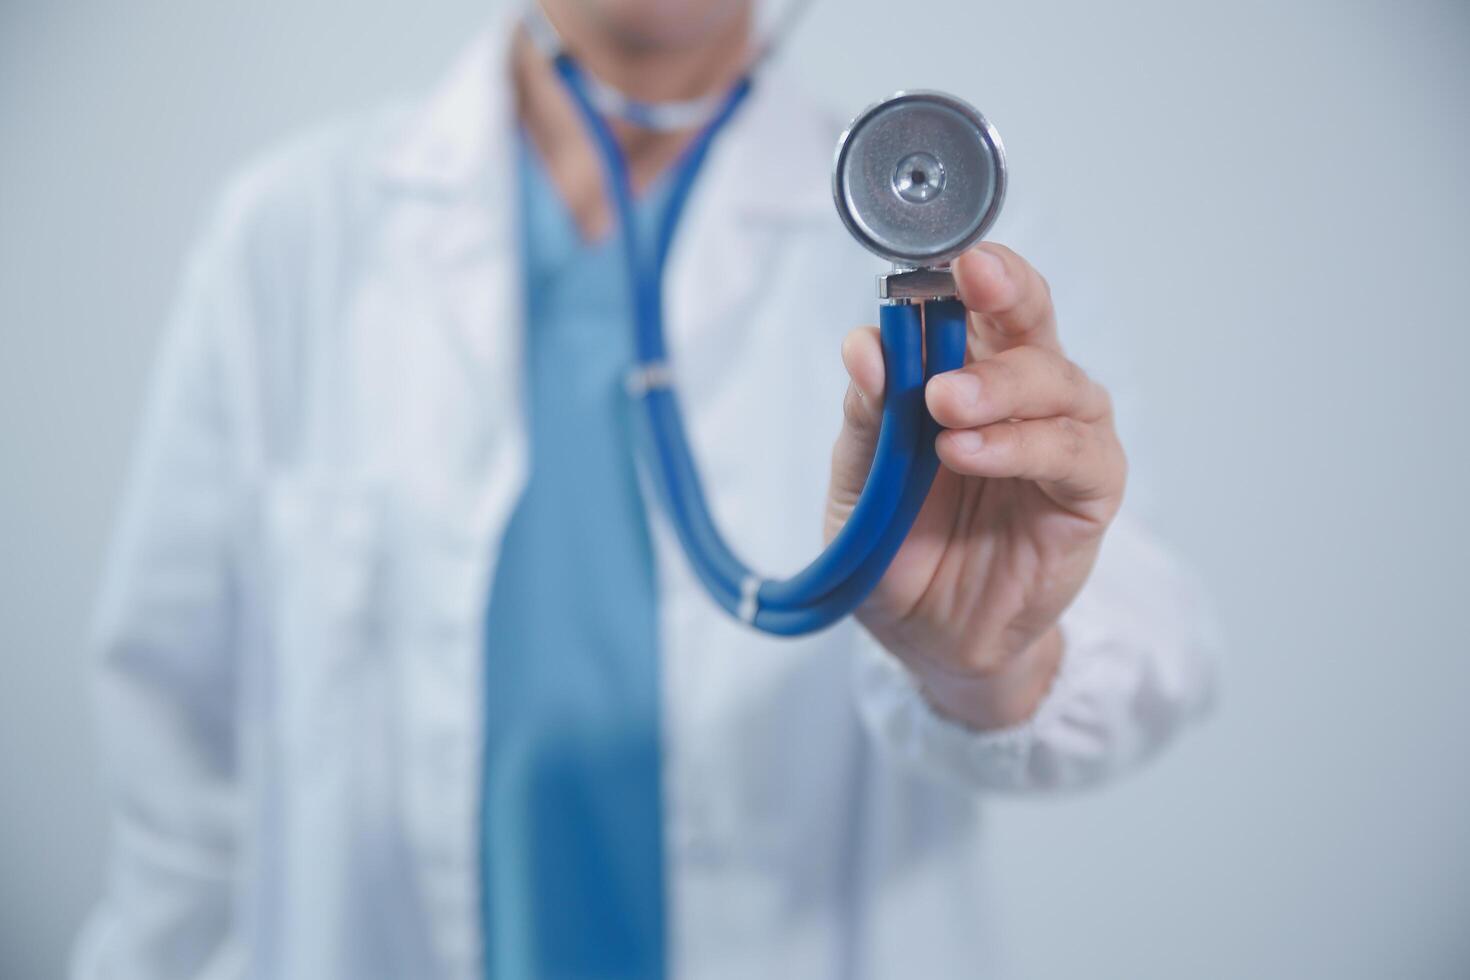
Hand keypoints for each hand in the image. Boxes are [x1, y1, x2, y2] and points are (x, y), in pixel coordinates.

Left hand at [826, 244, 1126, 730]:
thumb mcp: (860, 483)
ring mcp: (1062, 439)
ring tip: (944, 406)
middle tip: (969, 282)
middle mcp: (1021, 394)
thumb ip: (868, 417)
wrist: (929, 639)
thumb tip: (865, 345)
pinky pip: (1073, 454)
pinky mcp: (1089, 493)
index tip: (945, 254)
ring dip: (1001, 384)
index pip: (978, 300)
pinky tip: (970, 451)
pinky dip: (1023, 446)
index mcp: (965, 371)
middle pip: (1032, 317)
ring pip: (1058, 380)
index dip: (969, 269)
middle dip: (1007, 290)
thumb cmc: (898, 549)